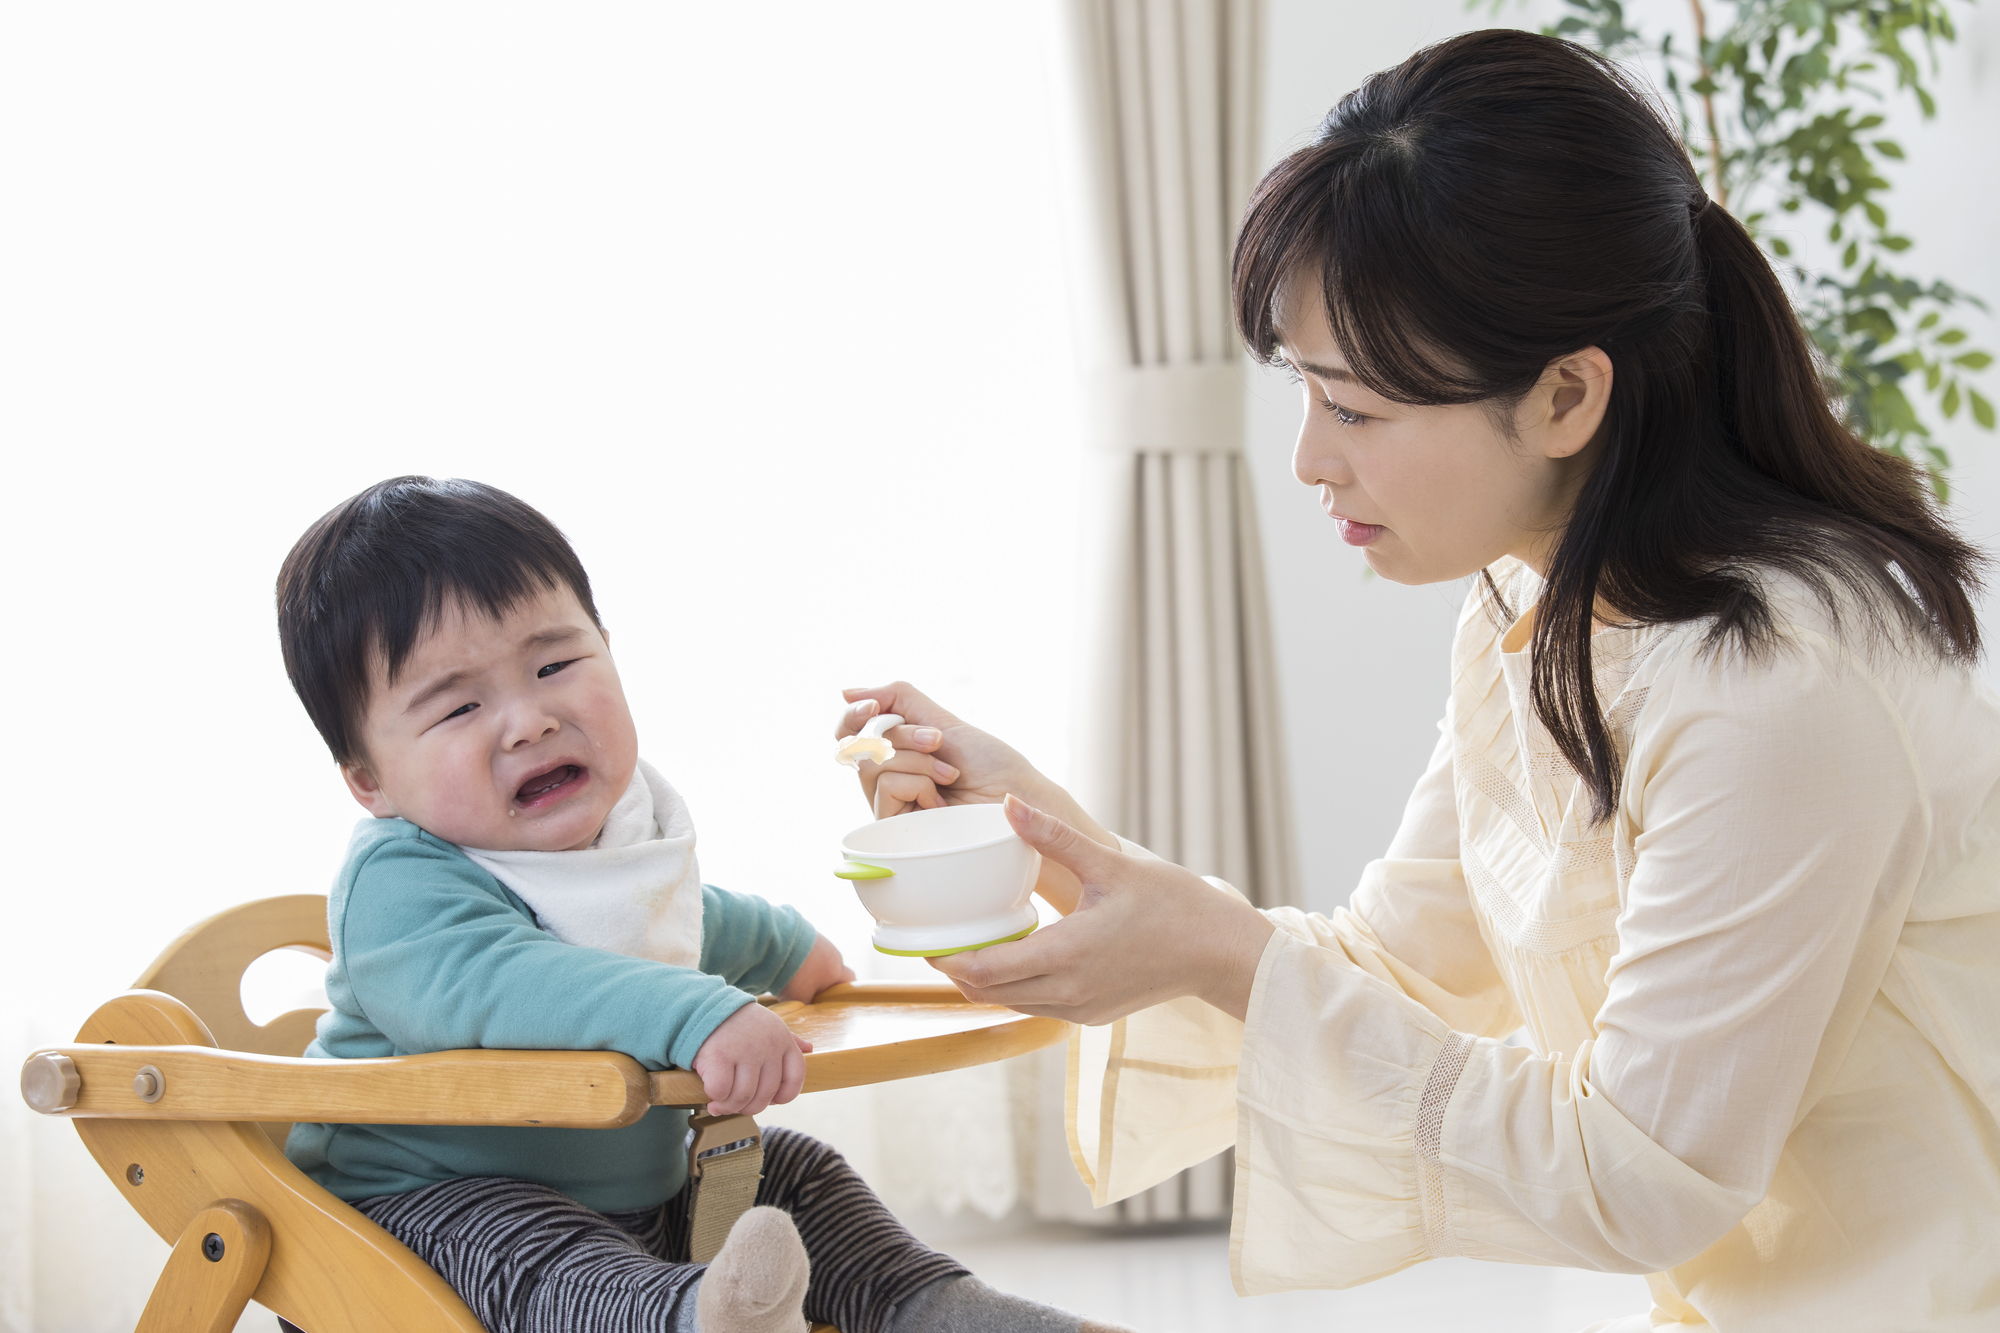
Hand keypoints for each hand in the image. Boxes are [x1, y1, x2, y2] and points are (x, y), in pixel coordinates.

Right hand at [691, 1002, 812, 1115]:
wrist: (705, 1006)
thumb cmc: (739, 1021)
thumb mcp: (770, 1024)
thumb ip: (790, 1039)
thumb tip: (809, 1048)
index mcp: (783, 1040)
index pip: (795, 1077)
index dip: (785, 1095)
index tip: (770, 1100)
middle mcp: (768, 1047)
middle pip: (766, 1094)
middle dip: (750, 1107)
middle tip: (736, 1105)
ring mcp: (745, 1052)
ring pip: (743, 1096)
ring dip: (730, 1106)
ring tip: (720, 1104)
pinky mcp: (720, 1057)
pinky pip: (721, 1091)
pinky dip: (715, 1098)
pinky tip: (711, 1095)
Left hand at [778, 933, 854, 1001]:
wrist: (778, 943)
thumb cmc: (795, 975)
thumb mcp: (800, 998)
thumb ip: (807, 1005)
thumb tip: (804, 1009)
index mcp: (836, 970)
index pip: (849, 981)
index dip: (842, 992)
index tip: (830, 1000)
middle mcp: (832, 953)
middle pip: (832, 970)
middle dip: (821, 981)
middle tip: (807, 991)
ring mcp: (820, 940)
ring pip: (818, 959)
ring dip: (808, 968)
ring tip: (791, 977)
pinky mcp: (805, 932)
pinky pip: (806, 949)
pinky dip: (799, 957)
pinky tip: (785, 964)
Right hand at [836, 682, 1118, 911]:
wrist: (1016, 800)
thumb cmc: (989, 765)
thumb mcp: (943, 720)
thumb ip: (897, 699)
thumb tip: (843, 690)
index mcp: (897, 750)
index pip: (850, 730)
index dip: (851, 715)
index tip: (870, 706)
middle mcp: (888, 777)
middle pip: (859, 744)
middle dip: (901, 735)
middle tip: (937, 741)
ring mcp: (891, 805)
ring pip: (870, 766)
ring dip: (916, 760)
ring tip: (949, 774)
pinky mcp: (895, 830)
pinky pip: (884, 789)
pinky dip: (917, 783)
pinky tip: (941, 800)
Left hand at [928, 795, 1275, 1024]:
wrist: (1221, 952)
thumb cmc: (1175, 905)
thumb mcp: (1111, 864)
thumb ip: (1054, 836)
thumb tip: (1009, 803)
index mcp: (1067, 955)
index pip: (984, 970)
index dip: (947, 958)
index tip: (925, 938)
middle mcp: (1068, 991)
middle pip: (987, 993)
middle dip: (957, 970)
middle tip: (936, 938)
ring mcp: (1081, 1008)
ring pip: (1011, 1003)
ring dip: (985, 981)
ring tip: (968, 944)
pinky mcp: (1093, 1014)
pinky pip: (1038, 1005)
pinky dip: (1016, 986)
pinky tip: (1014, 956)